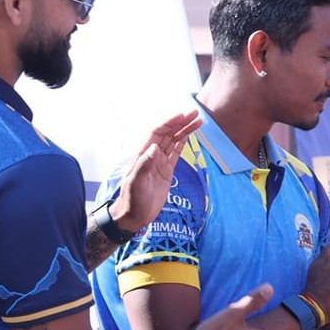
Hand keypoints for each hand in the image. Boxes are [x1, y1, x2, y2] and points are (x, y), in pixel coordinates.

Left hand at [109, 110, 201, 233]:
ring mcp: (159, 162)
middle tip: (195, 114)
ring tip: (197, 121)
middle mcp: (151, 155)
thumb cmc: (132, 200)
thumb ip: (144, 165)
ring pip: (173, 141)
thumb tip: (155, 148)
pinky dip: (183, 143)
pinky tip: (189, 135)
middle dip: (180, 123)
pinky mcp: (166, 171)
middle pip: (167, 134)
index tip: (182, 116)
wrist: (134, 215)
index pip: (157, 133)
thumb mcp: (137, 183)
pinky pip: (175, 153)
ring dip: (184, 130)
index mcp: (143, 155)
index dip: (169, 123)